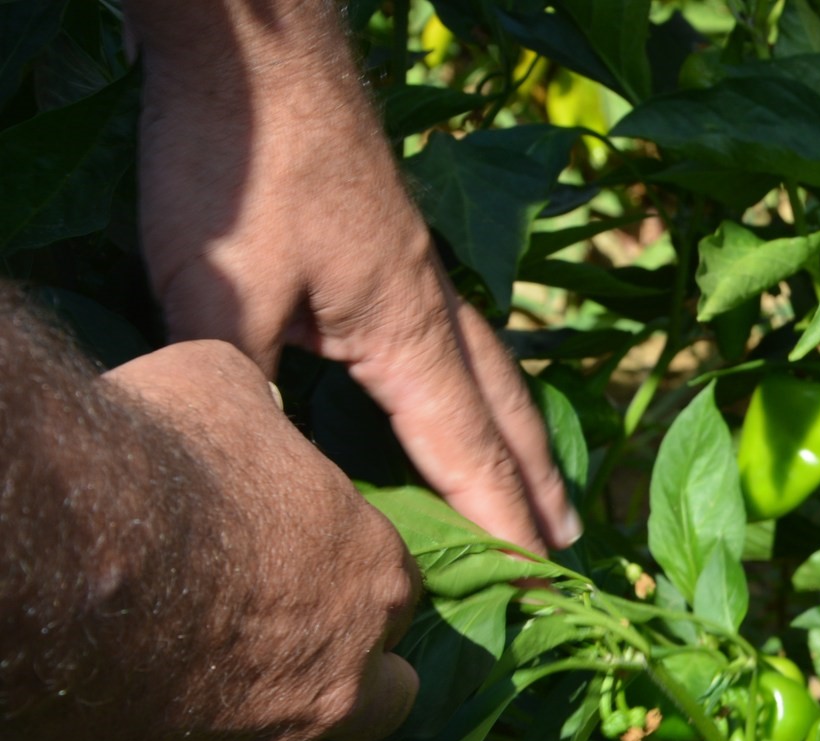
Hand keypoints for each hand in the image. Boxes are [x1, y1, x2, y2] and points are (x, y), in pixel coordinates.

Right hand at [0, 342, 419, 740]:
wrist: (43, 550)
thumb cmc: (153, 456)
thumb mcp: (226, 391)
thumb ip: (263, 422)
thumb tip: (258, 411)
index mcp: (372, 584)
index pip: (394, 598)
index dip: (348, 583)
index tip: (300, 565)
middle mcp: (336, 682)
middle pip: (379, 703)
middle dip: (347, 679)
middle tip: (279, 644)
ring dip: (253, 721)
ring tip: (184, 672)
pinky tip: (109, 699)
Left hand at [128, 0, 578, 552]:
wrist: (255, 48)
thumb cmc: (245, 163)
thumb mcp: (222, 289)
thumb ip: (245, 386)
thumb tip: (260, 472)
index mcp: (408, 335)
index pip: (468, 451)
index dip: (498, 523)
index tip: (535, 581)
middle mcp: (432, 310)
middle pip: (505, 414)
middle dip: (535, 485)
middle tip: (571, 545)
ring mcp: (417, 271)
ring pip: (490, 372)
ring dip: (521, 434)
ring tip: (543, 481)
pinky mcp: (391, 244)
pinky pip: (460, 339)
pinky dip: (483, 383)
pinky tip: (464, 384)